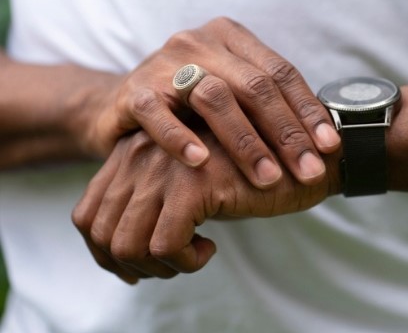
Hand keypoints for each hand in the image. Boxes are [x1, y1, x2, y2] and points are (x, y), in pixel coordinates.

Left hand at [72, 129, 339, 283]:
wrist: (308, 159)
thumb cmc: (254, 174)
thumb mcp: (190, 182)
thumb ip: (152, 196)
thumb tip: (120, 245)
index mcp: (135, 150)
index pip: (88, 214)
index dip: (107, 252)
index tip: (143, 265)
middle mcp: (143, 153)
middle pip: (101, 231)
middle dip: (130, 265)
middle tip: (171, 267)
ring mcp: (166, 166)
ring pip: (127, 242)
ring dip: (157, 266)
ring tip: (191, 258)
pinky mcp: (194, 184)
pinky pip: (164, 244)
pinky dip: (183, 261)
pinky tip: (209, 249)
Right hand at [83, 17, 339, 187]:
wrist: (120, 109)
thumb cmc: (191, 110)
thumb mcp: (233, 98)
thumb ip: (270, 108)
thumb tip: (329, 141)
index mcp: (232, 38)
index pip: (281, 72)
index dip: (308, 110)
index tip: (330, 146)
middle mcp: (200, 43)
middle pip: (254, 86)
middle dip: (287, 133)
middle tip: (309, 171)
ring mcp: (164, 63)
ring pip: (214, 97)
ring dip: (246, 142)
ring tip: (268, 178)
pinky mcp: (133, 91)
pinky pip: (158, 113)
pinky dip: (179, 137)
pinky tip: (202, 162)